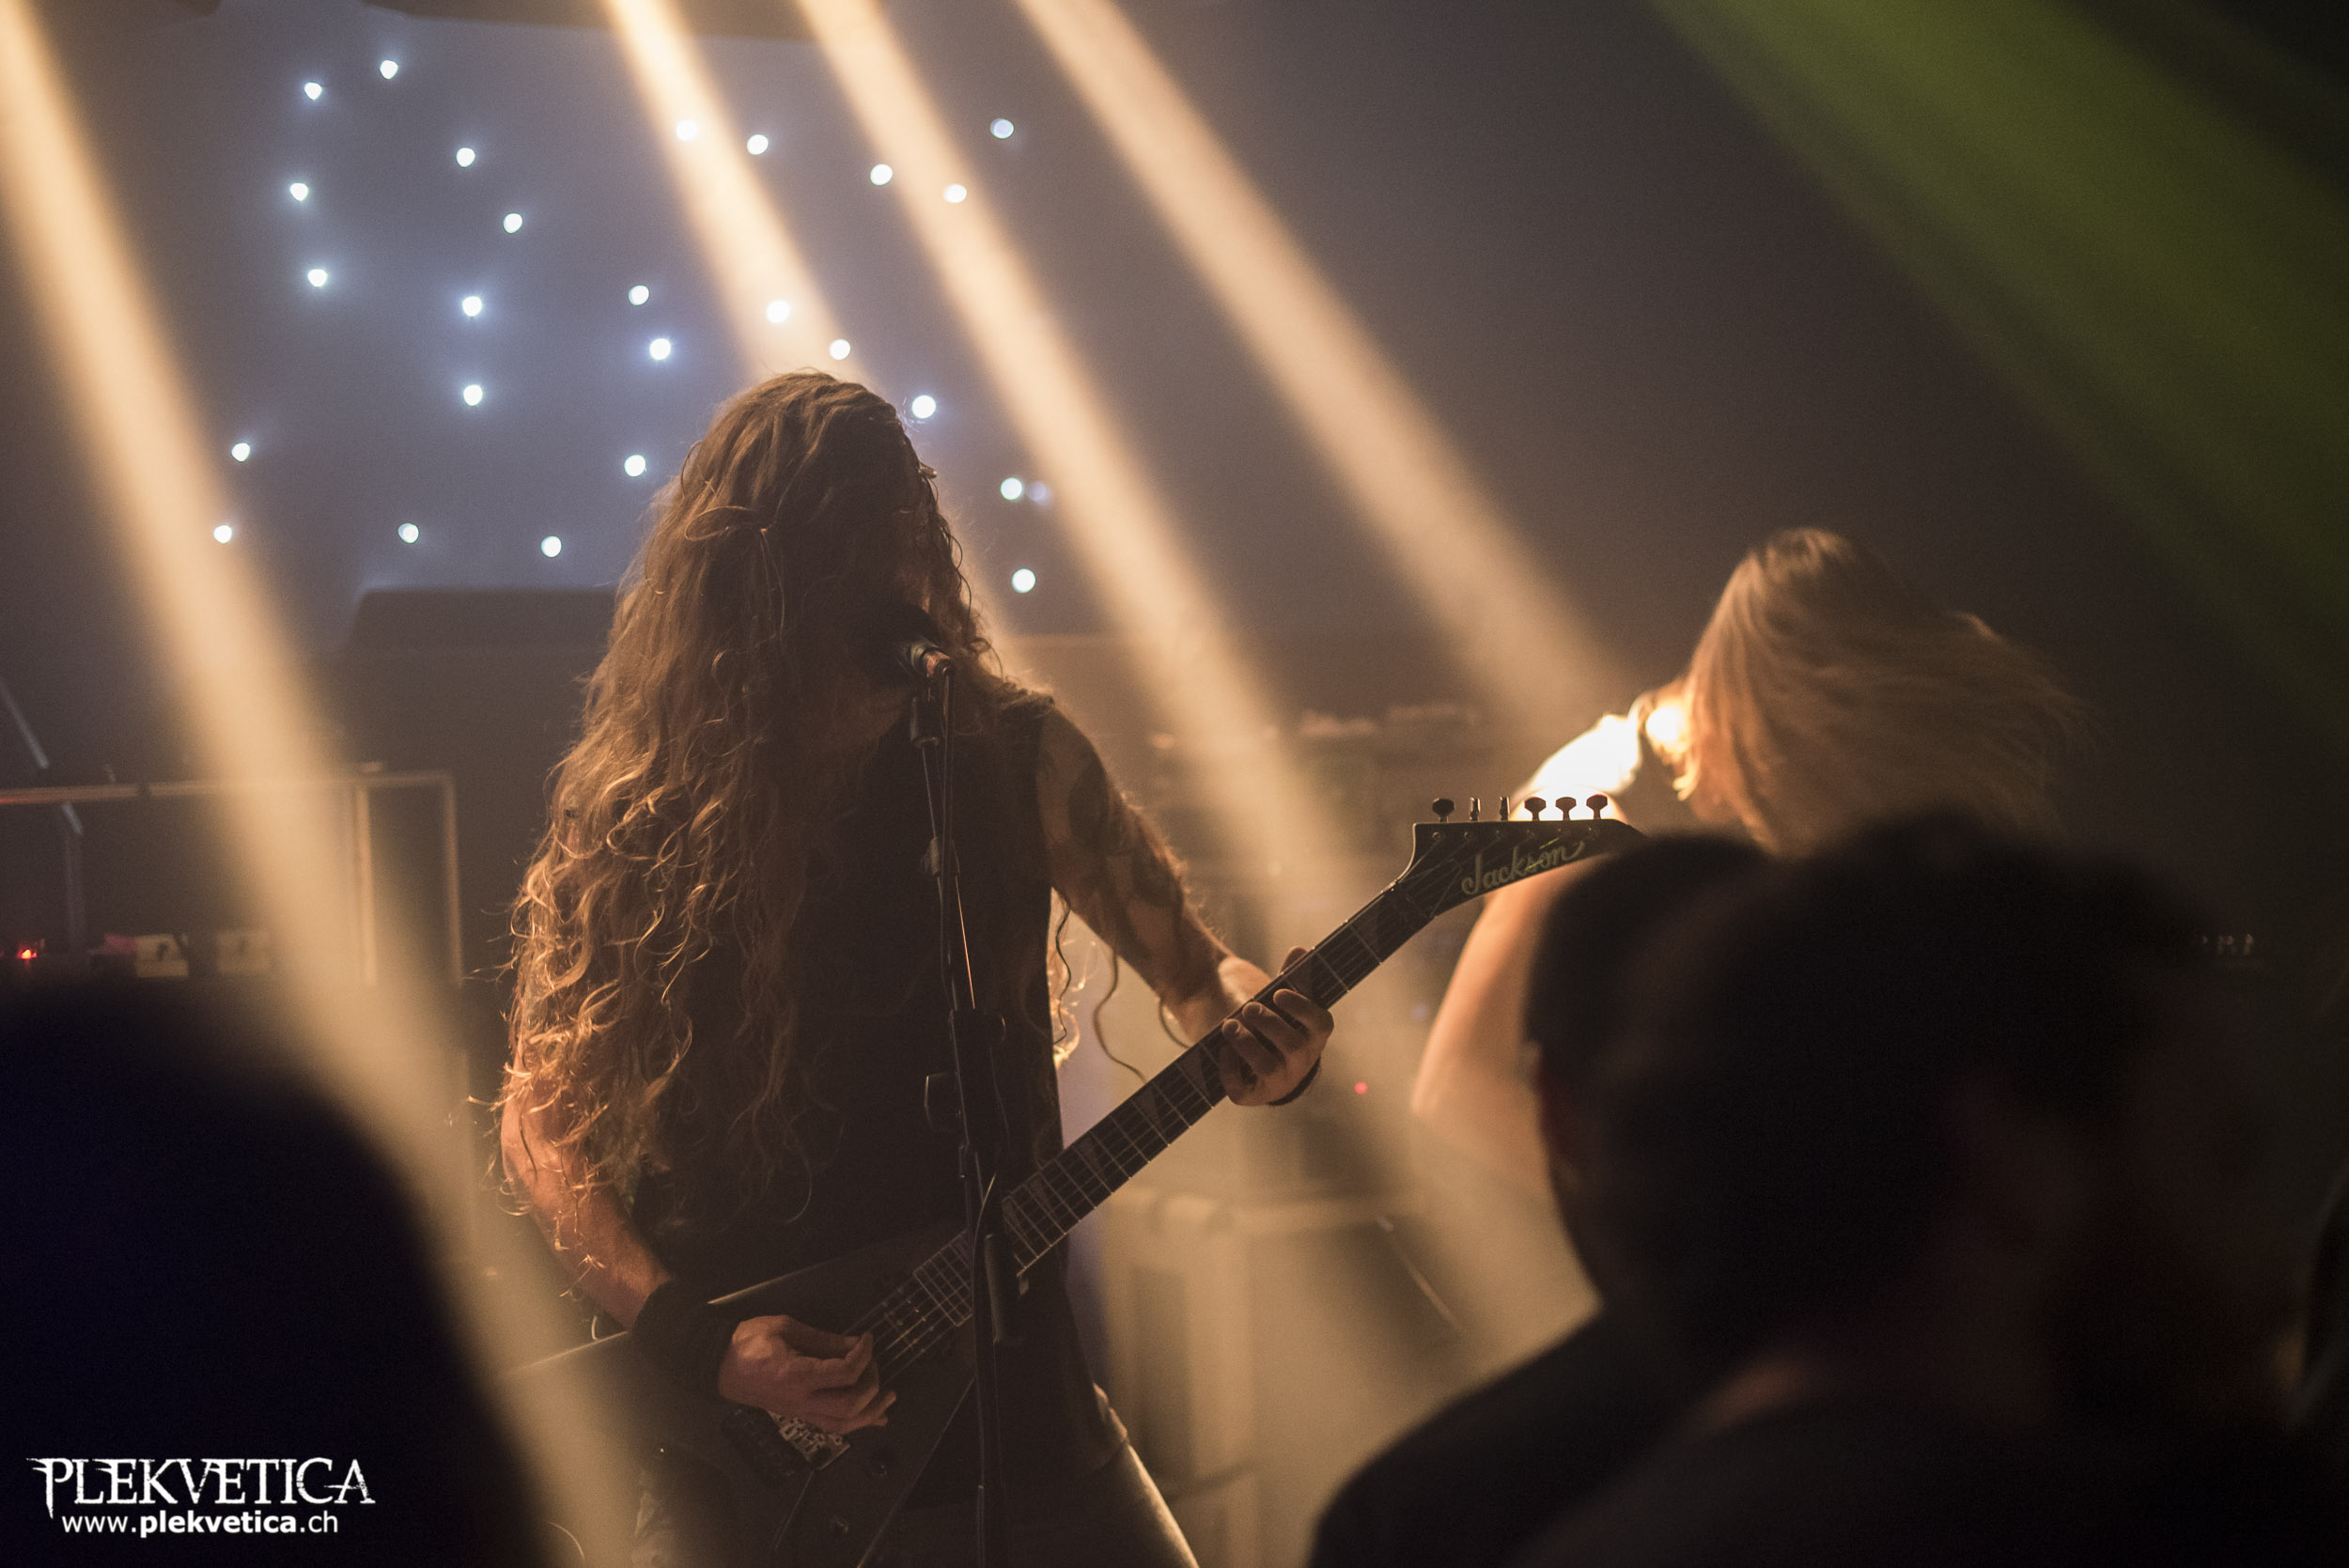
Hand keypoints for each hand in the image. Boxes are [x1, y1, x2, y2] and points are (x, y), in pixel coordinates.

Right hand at [715, 1315, 893, 1432]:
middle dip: (872, 1386)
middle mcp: (801, 1401)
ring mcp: (799, 1412)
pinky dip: (857, 1422)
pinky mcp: (798, 1415)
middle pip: (849, 1406)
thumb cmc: (748, 1342)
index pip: (845, 1373)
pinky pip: (832, 1426)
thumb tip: (855, 1343)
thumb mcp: (786, 1328)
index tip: (868, 1338)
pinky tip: (874, 1417)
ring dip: (871, 1412)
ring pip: (843, 1425)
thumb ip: (824, 1339)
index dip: (864, 1355)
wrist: (719, 1365)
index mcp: (798, 1376)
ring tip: (888, 1397)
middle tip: (874, 1364)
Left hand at [1215, 947, 1334, 1104]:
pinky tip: (1222, 1051)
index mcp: (1313, 1036)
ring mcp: (1278, 1081)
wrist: (1254, 1060)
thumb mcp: (1282, 1002)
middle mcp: (1301, 1061)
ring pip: (1268, 1068)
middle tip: (1249, 1008)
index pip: (1320, 1024)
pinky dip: (1229, 1071)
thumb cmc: (1273, 1022)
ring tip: (1229, 1026)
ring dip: (1247, 1045)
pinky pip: (1241, 1090)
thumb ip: (1291, 977)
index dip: (1301, 1008)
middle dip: (1269, 1023)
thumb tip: (1299, 951)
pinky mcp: (1253, 1095)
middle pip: (1292, 1045)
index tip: (1278, 993)